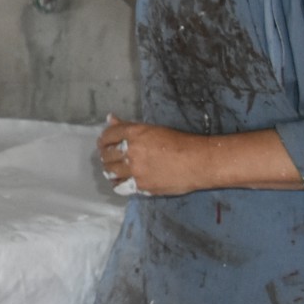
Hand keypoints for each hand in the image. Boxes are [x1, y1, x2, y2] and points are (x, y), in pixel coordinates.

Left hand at [97, 115, 303, 195]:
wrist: (199, 161)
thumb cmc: (181, 142)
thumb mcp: (153, 129)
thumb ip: (128, 126)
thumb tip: (110, 118)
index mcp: (135, 133)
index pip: (108, 135)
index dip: (104, 140)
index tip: (104, 143)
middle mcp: (132, 150)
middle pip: (106, 154)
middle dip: (106, 155)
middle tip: (109, 156)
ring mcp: (135, 169)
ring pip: (110, 170)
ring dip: (109, 169)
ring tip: (114, 168)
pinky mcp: (141, 185)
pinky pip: (120, 186)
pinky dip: (117, 183)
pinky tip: (121, 181)